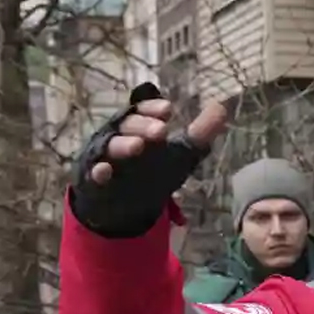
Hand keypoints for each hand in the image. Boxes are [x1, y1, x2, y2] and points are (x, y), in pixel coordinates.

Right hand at [70, 83, 229, 237]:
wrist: (130, 206)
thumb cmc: (154, 171)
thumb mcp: (182, 154)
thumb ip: (200, 133)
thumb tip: (221, 107)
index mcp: (139, 126)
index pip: (143, 110)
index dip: (153, 108)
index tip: (168, 110)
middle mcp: (118, 135)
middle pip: (127, 124)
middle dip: (143, 125)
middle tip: (161, 130)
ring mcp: (103, 156)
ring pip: (111, 145)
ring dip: (123, 145)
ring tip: (138, 147)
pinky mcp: (92, 178)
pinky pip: (92, 172)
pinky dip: (98, 171)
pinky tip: (104, 171)